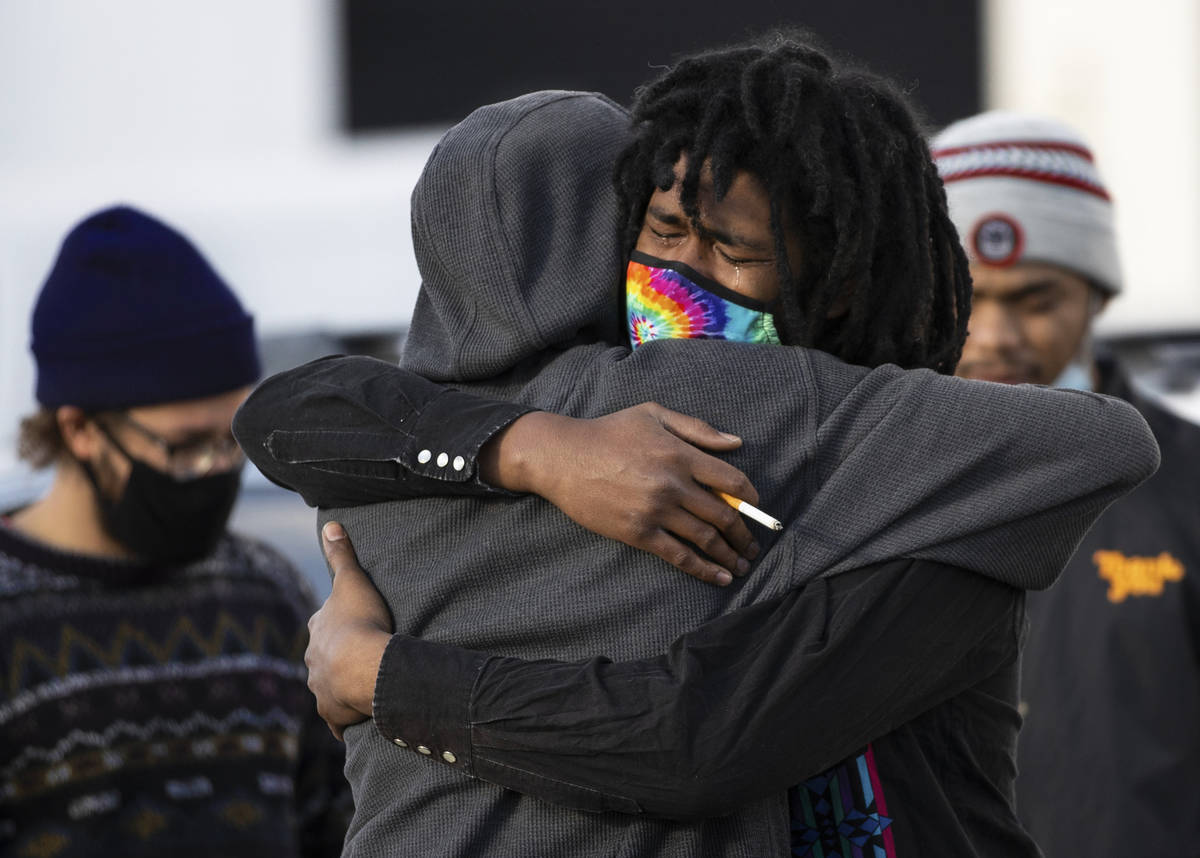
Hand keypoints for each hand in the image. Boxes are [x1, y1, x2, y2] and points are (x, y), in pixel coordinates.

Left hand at [306, 521, 392, 739]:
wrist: (364, 667)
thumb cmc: (361, 621)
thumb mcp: (352, 581)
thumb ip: (341, 555)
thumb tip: (330, 524)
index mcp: (318, 630)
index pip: (323, 624)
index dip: (337, 623)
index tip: (352, 625)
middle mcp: (313, 660)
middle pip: (323, 657)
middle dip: (336, 658)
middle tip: (360, 657)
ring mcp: (321, 689)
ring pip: (328, 688)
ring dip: (340, 688)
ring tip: (361, 688)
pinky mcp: (333, 714)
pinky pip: (338, 719)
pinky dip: (344, 719)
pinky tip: (354, 720)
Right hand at [480, 403, 761, 585]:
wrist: (562, 457)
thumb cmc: (608, 432)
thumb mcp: (653, 414)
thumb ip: (697, 428)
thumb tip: (735, 442)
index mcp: (680, 454)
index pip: (731, 479)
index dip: (750, 497)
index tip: (757, 508)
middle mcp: (673, 484)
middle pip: (723, 514)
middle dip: (744, 534)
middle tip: (753, 545)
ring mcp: (656, 510)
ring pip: (706, 538)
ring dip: (730, 555)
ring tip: (742, 565)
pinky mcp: (638, 532)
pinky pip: (678, 556)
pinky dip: (703, 569)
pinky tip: (720, 577)